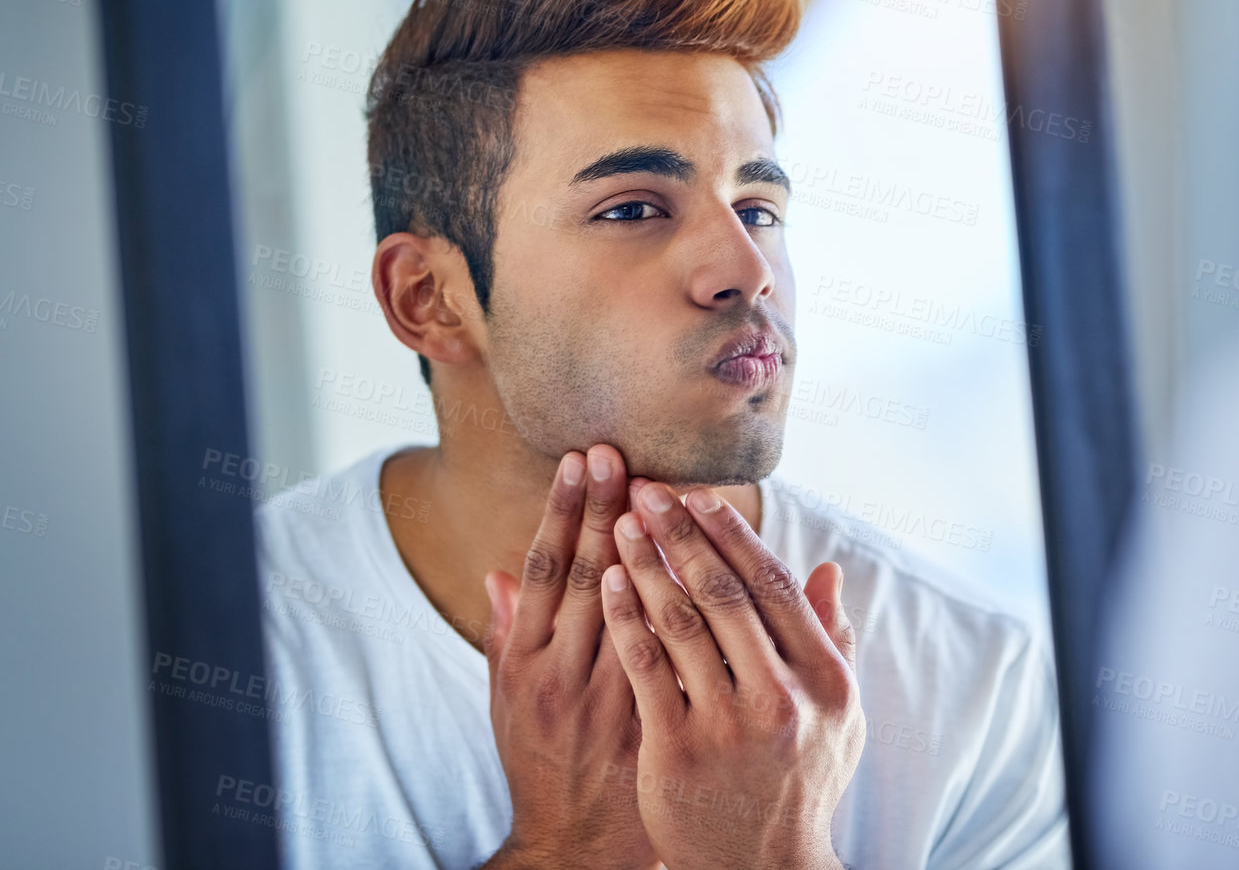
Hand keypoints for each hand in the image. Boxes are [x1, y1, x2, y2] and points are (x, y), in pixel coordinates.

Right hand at [479, 445, 660, 869]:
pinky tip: (699, 564)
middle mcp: (562, 678)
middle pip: (588, 578)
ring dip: (649, 546)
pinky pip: (672, 654)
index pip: (544, 570)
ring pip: (634, 609)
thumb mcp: (505, 701)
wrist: (576, 843)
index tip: (578, 459)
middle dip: (603, 510)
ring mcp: (610, 701)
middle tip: (618, 451)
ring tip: (660, 488)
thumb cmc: (539, 759)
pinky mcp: (649, 721)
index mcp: (524, 663)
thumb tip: (496, 572)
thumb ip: (505, 634)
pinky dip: (684, 607)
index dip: (560, 511)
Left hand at [601, 481, 864, 869]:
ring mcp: (729, 727)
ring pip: (681, 623)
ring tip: (620, 522)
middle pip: (725, 594)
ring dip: (647, 564)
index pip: (775, 586)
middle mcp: (782, 699)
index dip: (734, 534)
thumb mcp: (839, 717)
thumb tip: (828, 569)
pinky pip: (646, 668)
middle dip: (682, 533)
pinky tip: (607, 583)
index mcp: (824, 681)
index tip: (700, 493)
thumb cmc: (800, 781)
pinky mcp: (678, 752)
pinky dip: (627, 617)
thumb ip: (832, 640)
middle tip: (647, 487)